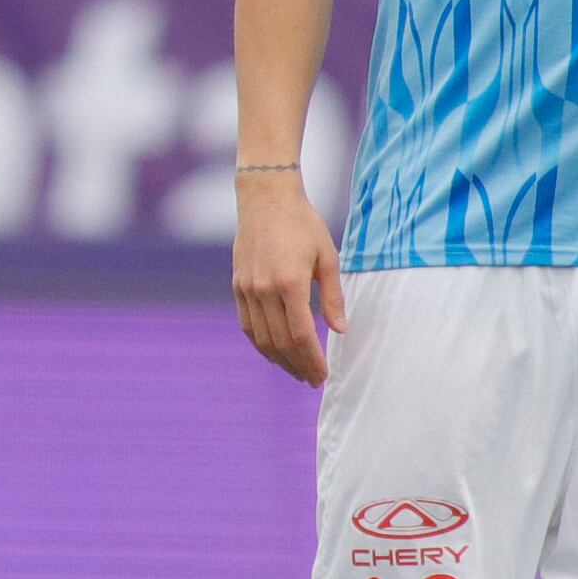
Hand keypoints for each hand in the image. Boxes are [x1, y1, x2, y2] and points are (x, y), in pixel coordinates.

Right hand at [232, 172, 341, 385]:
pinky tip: (274, 352)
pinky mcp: (238, 285)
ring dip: (279, 360)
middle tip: (312, 380)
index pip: (301, 334)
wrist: (265, 198)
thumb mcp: (328, 257)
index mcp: (290, 282)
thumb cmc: (303, 224)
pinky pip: (247, 324)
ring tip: (296, 371)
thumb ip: (332, 296)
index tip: (323, 375)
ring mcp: (247, 288)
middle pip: (280, 342)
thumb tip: (339, 330)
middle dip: (298, 365)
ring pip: (261, 338)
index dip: (313, 359)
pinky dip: (260, 343)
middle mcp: (264, 289)